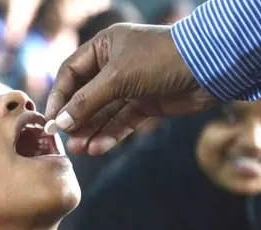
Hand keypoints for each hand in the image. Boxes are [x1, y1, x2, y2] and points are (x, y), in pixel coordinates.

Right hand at [45, 23, 215, 155]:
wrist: (209, 67)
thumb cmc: (159, 59)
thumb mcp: (117, 78)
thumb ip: (86, 101)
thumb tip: (60, 122)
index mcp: (103, 47)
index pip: (70, 73)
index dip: (59, 96)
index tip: (51, 120)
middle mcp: (114, 66)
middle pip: (86, 95)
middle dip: (75, 119)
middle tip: (66, 140)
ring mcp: (130, 85)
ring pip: (103, 112)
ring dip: (91, 130)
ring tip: (80, 150)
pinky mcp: (145, 103)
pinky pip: (122, 121)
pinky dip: (110, 134)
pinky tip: (98, 148)